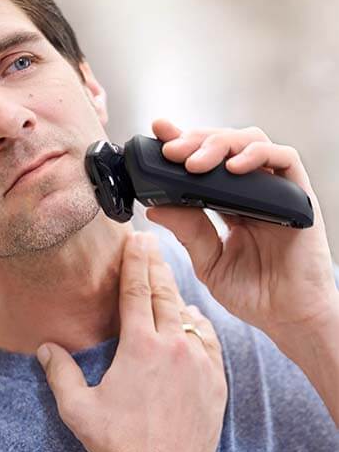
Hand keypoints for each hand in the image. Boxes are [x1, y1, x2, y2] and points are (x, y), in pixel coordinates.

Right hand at [37, 232, 226, 451]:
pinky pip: (208, 336)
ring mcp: (199, 360)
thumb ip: (61, 374)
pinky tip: (191, 314)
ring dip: (174, 290)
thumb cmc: (123, 445)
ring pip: (186, 312)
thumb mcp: (80, 410)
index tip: (136, 238)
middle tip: (150, 241)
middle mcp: (173, 345)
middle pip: (163, 292)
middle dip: (155, 263)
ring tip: (164, 274)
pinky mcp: (216, 378)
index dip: (135, 261)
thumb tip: (46, 349)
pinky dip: (197, 320)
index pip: (136, 291)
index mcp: (140, 347)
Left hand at [145, 119, 337, 344]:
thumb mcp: (208, 261)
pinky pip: (283, 159)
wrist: (288, 318)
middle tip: (170, 150)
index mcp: (226, 203)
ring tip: (194, 164)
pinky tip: (233, 168)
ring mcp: (273, 191)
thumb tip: (154, 208)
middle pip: (223, 145)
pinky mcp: (297, 195)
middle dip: (194, 140)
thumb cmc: (252, 292)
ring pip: (250, 141)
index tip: (157, 133)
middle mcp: (249, 191)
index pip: (202, 163)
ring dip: (218, 144)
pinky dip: (256, 155)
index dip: (182, 143)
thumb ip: (188, 232)